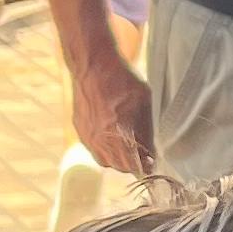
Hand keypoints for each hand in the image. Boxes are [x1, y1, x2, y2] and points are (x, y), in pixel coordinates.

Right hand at [72, 48, 154, 175]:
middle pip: (119, 166)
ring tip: (128, 149)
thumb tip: (150, 151)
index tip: (153, 163)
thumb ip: (146, 130)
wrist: (92, 65)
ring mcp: (87, 135)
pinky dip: (104, 149)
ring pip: (104, 160)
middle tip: (143, 156)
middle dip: (133, 164)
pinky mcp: (79, 128)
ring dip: (117, 159)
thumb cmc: (121, 80)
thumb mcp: (144, 104)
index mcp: (118, 136)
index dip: (146, 167)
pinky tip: (111, 138)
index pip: (134, 166)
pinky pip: (92, 148)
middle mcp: (100, 140)